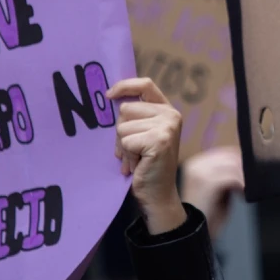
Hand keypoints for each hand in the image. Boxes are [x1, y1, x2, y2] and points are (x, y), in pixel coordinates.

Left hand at [108, 77, 184, 233]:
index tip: (109, 95)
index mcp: (167, 110)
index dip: (124, 86)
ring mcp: (167, 127)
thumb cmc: (145, 165)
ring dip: (123, 146)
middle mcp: (171, 115)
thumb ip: (134, 116)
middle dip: (121, 132)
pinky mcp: (159, 140)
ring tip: (136, 158)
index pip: (145, 84)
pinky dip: (127, 155)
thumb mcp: (141, 134)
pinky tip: (138, 164)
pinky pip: (126, 141)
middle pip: (125, 109)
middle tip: (133, 150)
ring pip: (123, 127)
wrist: (158, 194)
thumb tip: (110, 97)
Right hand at [181, 146, 244, 237]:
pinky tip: (243, 194)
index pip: (225, 152)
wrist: (192, 234)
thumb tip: (245, 165)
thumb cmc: (207, 213)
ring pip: (233, 165)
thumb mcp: (218, 189)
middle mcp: (197, 164)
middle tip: (255, 180)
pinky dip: (241, 184)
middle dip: (245, 167)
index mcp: (197, 162)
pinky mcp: (207, 183)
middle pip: (230, 156)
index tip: (253, 170)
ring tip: (247, 189)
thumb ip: (227, 174)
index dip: (241, 160)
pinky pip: (232, 177)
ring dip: (244, 176)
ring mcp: (200, 172)